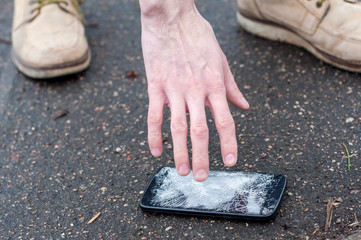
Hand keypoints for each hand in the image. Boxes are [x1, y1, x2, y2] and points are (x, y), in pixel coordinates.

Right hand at [140, 1, 248, 180]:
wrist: (171, 15)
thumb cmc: (198, 35)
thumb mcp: (221, 59)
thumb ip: (232, 86)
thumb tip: (244, 106)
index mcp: (214, 84)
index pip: (224, 120)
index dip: (228, 143)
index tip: (230, 161)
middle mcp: (195, 90)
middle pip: (200, 130)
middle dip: (203, 157)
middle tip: (202, 177)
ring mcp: (173, 89)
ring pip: (177, 128)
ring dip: (180, 152)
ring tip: (182, 171)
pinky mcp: (155, 86)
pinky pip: (153, 115)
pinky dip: (154, 135)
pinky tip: (156, 151)